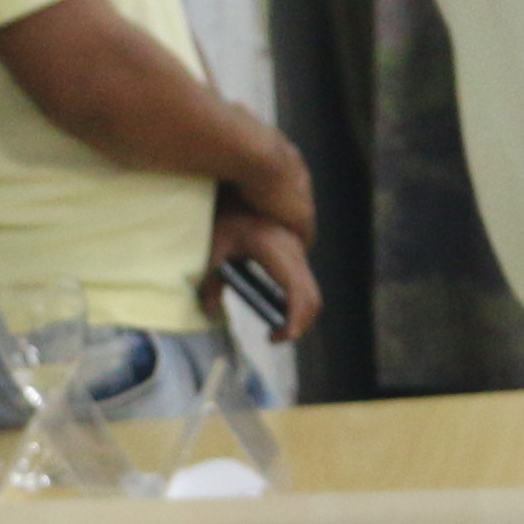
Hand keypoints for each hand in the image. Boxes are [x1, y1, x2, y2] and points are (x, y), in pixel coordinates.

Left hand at [202, 202, 319, 340]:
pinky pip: (307, 285)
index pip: (298, 294)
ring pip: (313, 294)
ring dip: (302, 315)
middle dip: (300, 324)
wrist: (249, 186)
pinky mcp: (297, 256)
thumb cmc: (230, 215)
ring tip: (277, 328)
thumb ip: (212, 282)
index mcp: (277, 252)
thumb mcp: (216, 247)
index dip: (294, 321)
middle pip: (313, 300)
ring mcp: (300, 255)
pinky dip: (299, 303)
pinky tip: (278, 310)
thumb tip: (209, 313)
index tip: (276, 337)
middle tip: (274, 337)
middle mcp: (295, 255)